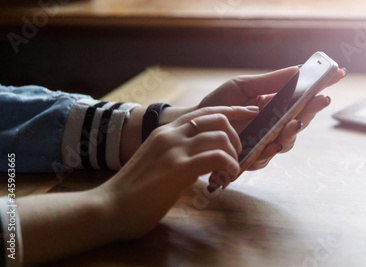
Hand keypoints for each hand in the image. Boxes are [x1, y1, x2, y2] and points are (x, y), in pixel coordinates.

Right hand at [101, 106, 257, 239]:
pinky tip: (226, 178)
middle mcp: (170, 134)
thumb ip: (178, 155)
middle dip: (235, 138)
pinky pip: (216, 157)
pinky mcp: (177, 168)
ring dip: (233, 155)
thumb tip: (202, 159)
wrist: (110, 207)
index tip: (250, 113)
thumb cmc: (134, 190)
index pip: (205, 112)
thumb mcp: (157, 163)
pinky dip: (228, 166)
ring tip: (229, 172)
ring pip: (220, 136)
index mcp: (165, 131)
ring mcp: (174, 149)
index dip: (231, 111)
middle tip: (234, 159)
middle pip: (217, 119)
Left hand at [200, 66, 346, 187]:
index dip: (321, 86)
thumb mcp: (243, 87)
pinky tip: (273, 142)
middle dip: (313, 110)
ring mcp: (265, 141)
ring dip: (293, 132)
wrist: (196, 124)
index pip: (303, 96)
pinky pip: (267, 155)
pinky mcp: (253, 157)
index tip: (338, 73)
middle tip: (320, 100)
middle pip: (302, 119)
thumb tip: (299, 70)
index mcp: (274, 104)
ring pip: (288, 140)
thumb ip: (270, 81)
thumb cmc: (219, 104)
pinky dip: (272, 149)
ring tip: (293, 123)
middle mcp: (274, 124)